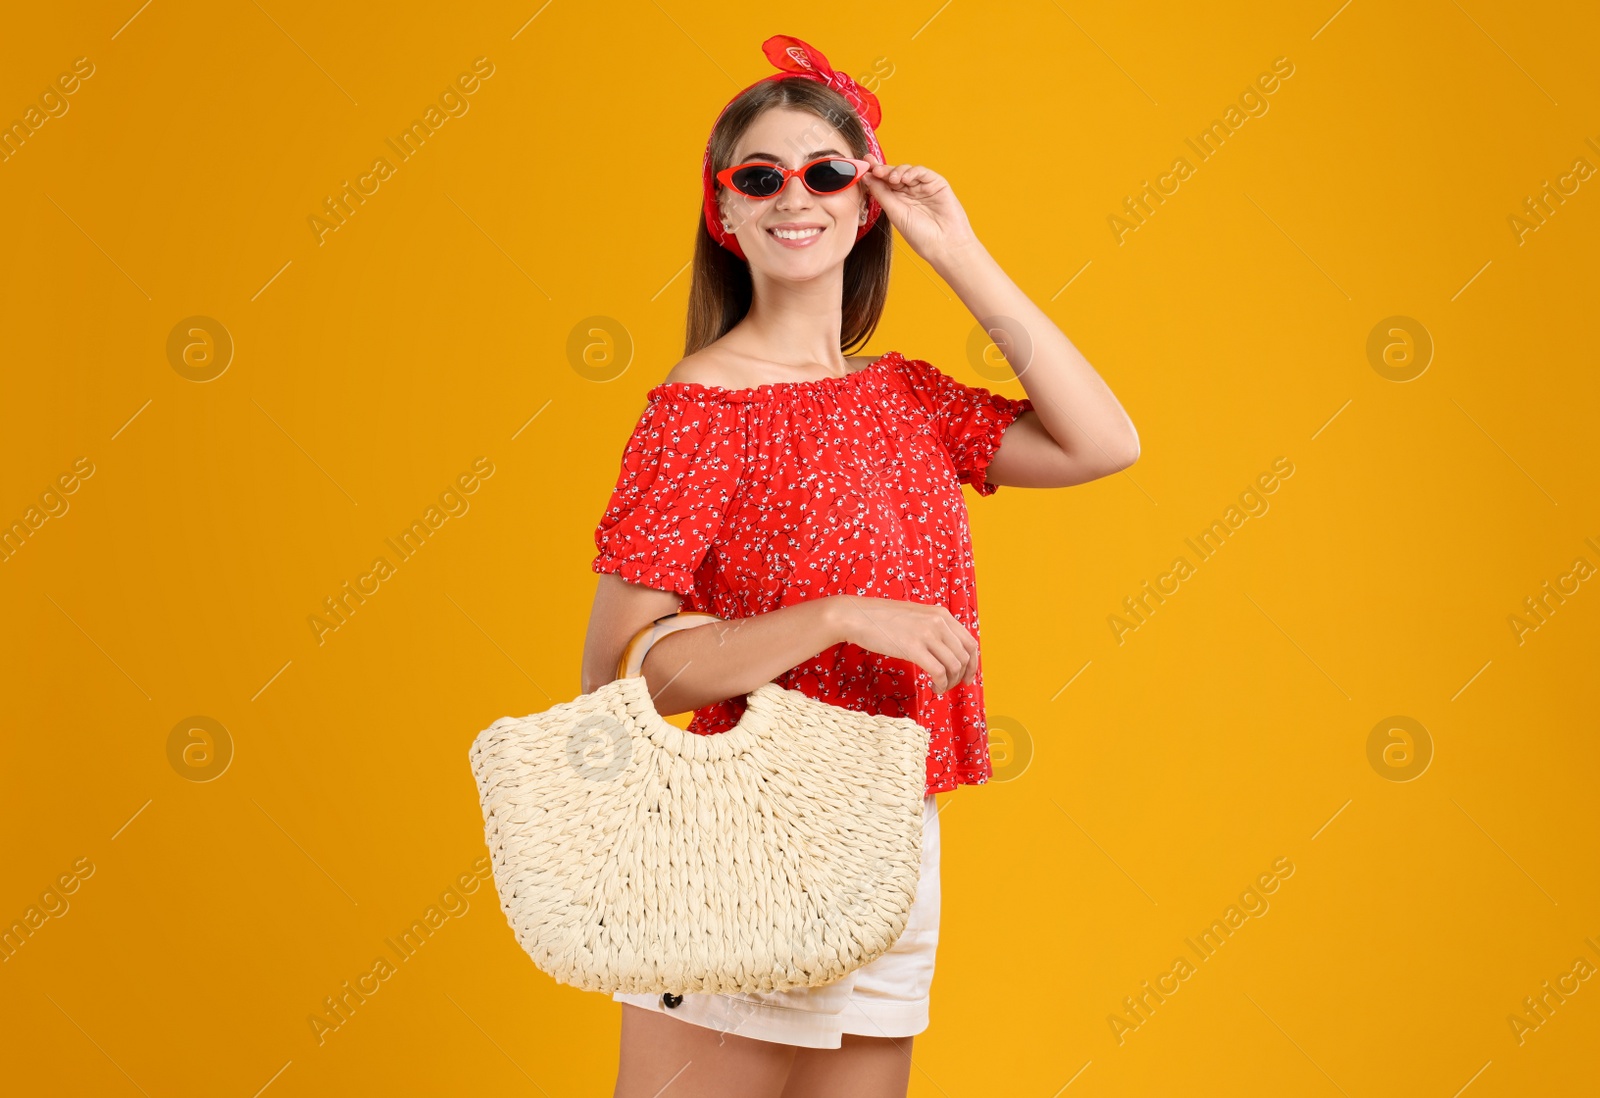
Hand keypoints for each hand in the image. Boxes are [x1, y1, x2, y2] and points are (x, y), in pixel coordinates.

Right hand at [828, 595, 979, 694]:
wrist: (856, 616)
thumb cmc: (881, 619)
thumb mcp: (915, 616)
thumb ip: (933, 628)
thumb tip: (946, 650)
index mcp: (941, 613)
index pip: (970, 642)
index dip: (973, 663)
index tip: (967, 676)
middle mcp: (938, 622)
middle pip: (965, 656)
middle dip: (962, 676)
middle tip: (952, 686)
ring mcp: (927, 634)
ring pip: (954, 666)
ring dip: (950, 682)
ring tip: (939, 687)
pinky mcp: (913, 648)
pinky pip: (939, 672)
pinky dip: (940, 684)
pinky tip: (933, 687)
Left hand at [860, 154, 979, 263]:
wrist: (945, 245)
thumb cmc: (921, 236)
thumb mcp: (895, 213)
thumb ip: (881, 194)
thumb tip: (866, 177)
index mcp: (896, 202)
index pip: (882, 184)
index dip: (873, 174)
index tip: (863, 167)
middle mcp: (909, 193)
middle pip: (892, 174)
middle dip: (882, 169)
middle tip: (873, 167)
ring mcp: (922, 188)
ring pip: (906, 171)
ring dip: (896, 171)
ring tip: (892, 179)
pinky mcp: (936, 183)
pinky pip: (922, 172)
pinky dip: (912, 172)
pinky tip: (905, 178)